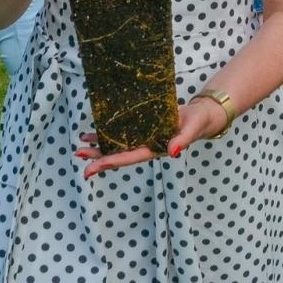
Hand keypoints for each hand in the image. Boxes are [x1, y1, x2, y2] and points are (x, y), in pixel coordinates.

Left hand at [74, 99, 225, 176]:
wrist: (203, 115)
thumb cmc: (199, 122)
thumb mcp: (192, 129)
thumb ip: (182, 141)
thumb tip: (171, 152)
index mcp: (156, 149)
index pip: (130, 157)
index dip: (111, 162)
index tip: (92, 167)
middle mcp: (147, 145)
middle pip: (119, 154)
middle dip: (99, 156)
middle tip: (78, 154)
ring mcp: (145, 137)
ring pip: (119, 144)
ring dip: (100, 146)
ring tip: (81, 144)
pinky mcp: (145, 127)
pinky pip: (124, 131)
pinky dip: (110, 131)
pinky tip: (97, 130)